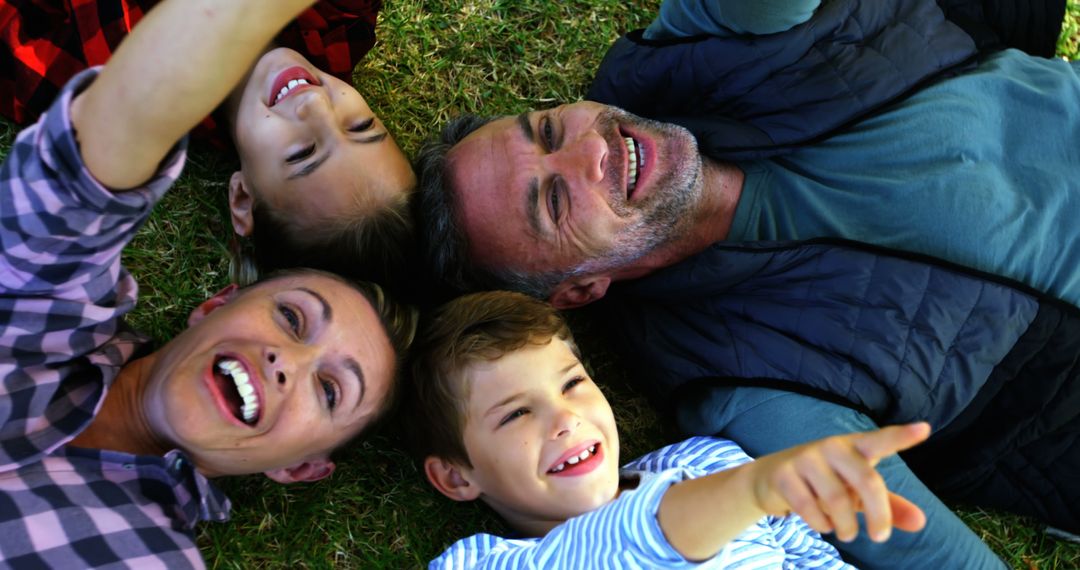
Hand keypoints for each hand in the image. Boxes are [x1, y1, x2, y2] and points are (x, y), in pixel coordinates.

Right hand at [749, 422, 930, 542]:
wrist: (770, 479)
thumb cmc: (825, 483)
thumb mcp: (857, 493)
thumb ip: (889, 506)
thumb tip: (921, 522)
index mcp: (855, 447)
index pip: (881, 440)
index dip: (902, 436)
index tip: (925, 429)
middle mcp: (832, 447)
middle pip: (867, 481)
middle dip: (878, 515)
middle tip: (880, 537)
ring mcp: (806, 458)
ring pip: (837, 500)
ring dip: (846, 526)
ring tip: (845, 533)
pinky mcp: (784, 474)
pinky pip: (808, 507)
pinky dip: (820, 524)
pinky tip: (822, 525)